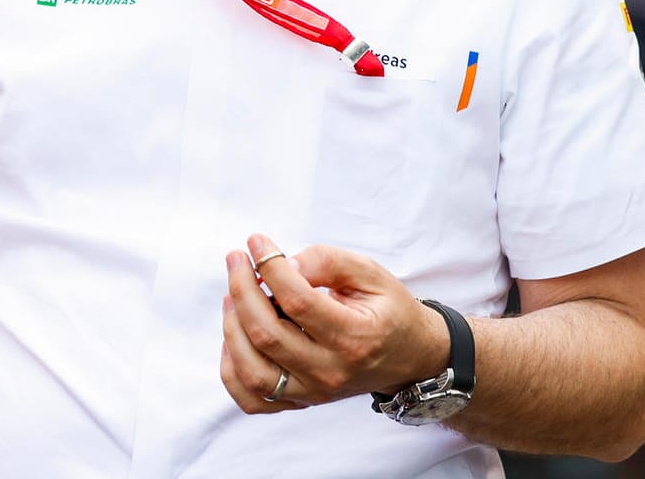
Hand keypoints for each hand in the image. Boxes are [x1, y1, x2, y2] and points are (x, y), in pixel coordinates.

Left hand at [219, 234, 448, 414]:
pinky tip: (236, 337)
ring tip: (233, 295)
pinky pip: (251, 399)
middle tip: (236, 259)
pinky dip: (232, 369)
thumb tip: (281, 263)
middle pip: (267, 334)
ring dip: (232, 328)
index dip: (270, 266)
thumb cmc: (389, 310)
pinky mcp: (301, 402)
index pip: (297, 301)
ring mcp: (314, 392)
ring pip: (252, 372)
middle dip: (242, 290)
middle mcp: (332, 371)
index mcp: (355, 337)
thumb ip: (327, 262)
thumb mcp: (370, 274)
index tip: (256, 242)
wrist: (412, 356)